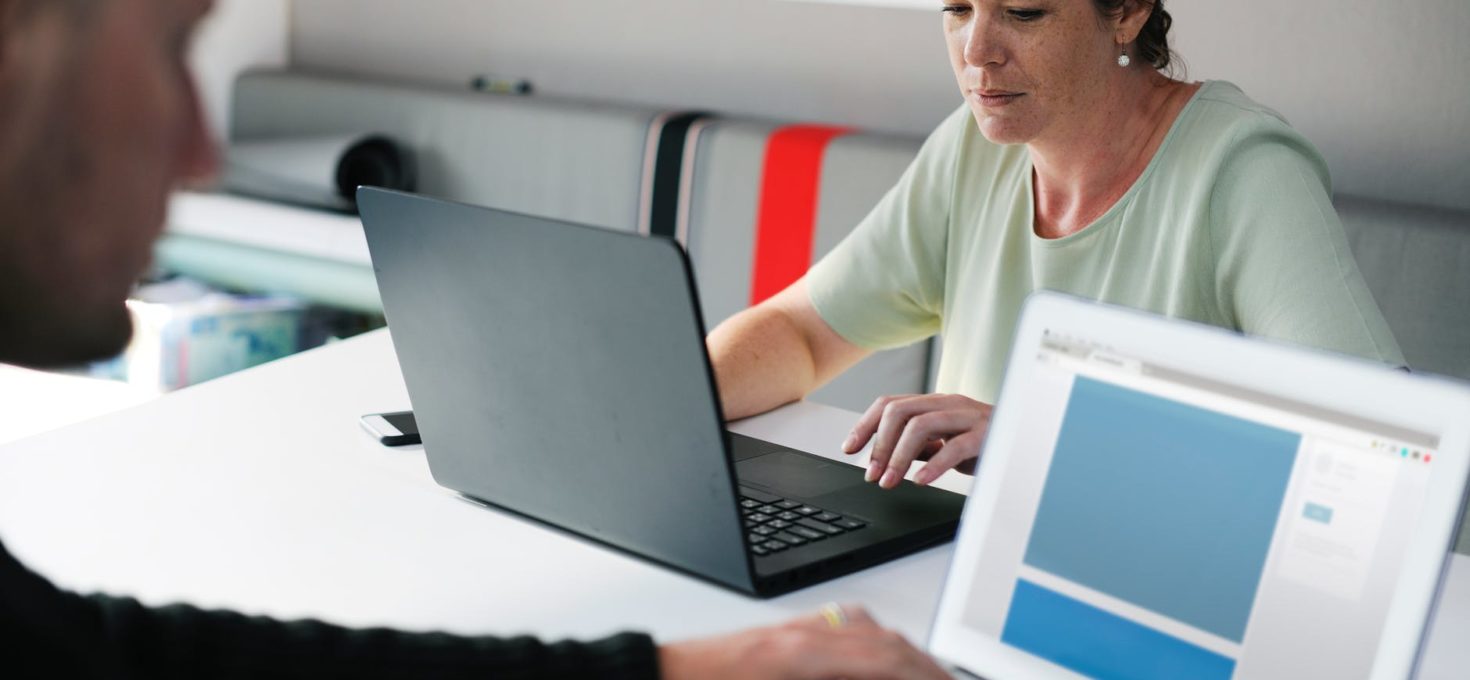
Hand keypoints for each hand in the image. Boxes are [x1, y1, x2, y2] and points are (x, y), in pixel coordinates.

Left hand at [657, 604, 948, 679]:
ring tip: (919, 672)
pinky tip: (875, 658)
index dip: (922, 673)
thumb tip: (877, 671)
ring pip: (864, 627)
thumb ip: (835, 677)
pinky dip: (869, 641)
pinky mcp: (781, 634)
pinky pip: (839, 626)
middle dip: (921, 663)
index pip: (884, 658)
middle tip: (944, 679)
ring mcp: (791, 628)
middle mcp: (801, 633)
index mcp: (801, 655)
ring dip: (899, 651)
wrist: (658, 679)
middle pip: (882, 639)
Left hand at [841, 394, 992, 488]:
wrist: (1028, 443)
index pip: (890, 404)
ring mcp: (967, 416)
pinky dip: (934, 465)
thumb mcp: (945, 444)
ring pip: (921, 425)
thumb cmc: (986, 444)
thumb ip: (919, 446)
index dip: (865, 425)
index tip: (849, 449)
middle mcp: (948, 403)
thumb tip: (885, 458)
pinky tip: (921, 480)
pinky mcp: (985, 435)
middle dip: (879, 444)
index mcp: (935, 403)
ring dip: (898, 456)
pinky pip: (955, 447)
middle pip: (899, 411)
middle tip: (872, 474)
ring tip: (890, 482)